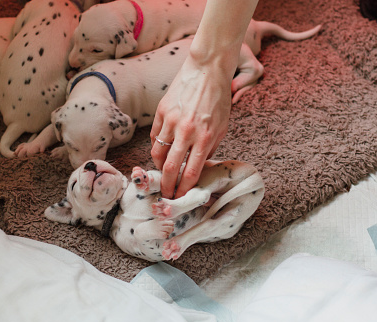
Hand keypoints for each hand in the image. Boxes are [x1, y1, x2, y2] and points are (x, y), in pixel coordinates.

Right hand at [150, 53, 230, 198]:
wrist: (207, 70)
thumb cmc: (218, 100)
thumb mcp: (222, 128)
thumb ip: (209, 149)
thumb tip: (196, 168)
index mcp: (205, 138)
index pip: (190, 172)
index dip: (183, 189)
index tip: (179, 197)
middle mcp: (186, 131)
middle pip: (170, 167)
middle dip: (166, 185)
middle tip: (165, 194)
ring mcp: (171, 121)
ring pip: (157, 153)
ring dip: (159, 166)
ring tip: (162, 171)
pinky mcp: (161, 111)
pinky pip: (154, 136)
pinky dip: (156, 146)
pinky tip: (161, 150)